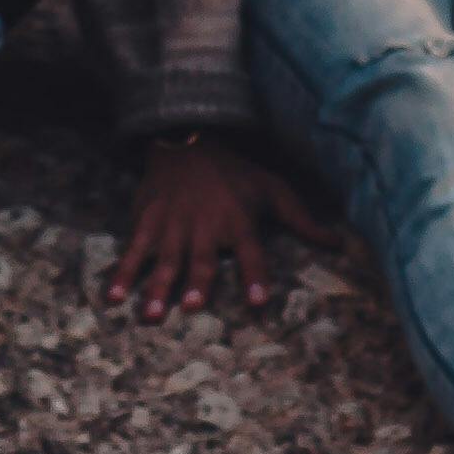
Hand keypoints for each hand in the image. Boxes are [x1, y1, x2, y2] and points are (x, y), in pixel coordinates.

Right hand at [106, 136, 339, 320]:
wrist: (189, 139)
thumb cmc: (236, 173)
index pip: (252, 253)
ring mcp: (173, 227)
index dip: (256, 276)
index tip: (260, 301)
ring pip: (166, 262)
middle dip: (197, 283)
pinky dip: (123, 274)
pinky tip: (114, 297)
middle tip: (192, 306)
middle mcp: (206, 227)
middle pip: (202, 260)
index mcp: (239, 222)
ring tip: (152, 314)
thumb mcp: (273, 189)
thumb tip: (339, 244)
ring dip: (158, 288)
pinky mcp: (147, 224)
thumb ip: (302, 220)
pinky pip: (134, 252)